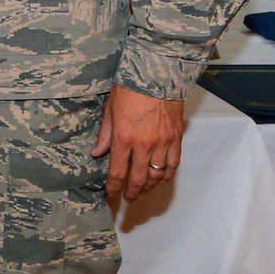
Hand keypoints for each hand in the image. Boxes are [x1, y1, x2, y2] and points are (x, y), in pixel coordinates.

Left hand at [93, 84, 184, 199]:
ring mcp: (163, 143)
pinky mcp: (176, 138)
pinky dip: (167, 175)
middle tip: (128, 198)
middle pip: (139, 179)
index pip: (118, 171)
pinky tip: (162, 179)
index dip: (114, 186)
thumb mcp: (110, 111)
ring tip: (143, 191)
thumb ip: (105, 136)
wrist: (156, 75)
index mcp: (124, 138)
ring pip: (158, 175)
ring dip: (150, 187)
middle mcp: (145, 145)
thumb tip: (97, 153)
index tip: (111, 192)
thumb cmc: (130, 89)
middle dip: (132, 191)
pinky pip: (174, 164)